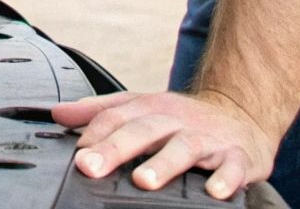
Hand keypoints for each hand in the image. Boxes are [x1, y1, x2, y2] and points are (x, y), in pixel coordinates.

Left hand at [50, 90, 275, 200]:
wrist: (241, 116)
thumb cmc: (183, 120)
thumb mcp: (142, 107)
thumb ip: (100, 111)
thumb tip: (58, 113)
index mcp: (151, 108)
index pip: (116, 116)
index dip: (94, 134)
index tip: (77, 155)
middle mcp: (176, 121)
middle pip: (143, 130)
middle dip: (116, 147)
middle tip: (92, 167)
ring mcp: (207, 138)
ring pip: (184, 147)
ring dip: (163, 163)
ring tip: (143, 180)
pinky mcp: (237, 157)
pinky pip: (232, 167)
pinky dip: (225, 179)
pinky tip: (213, 192)